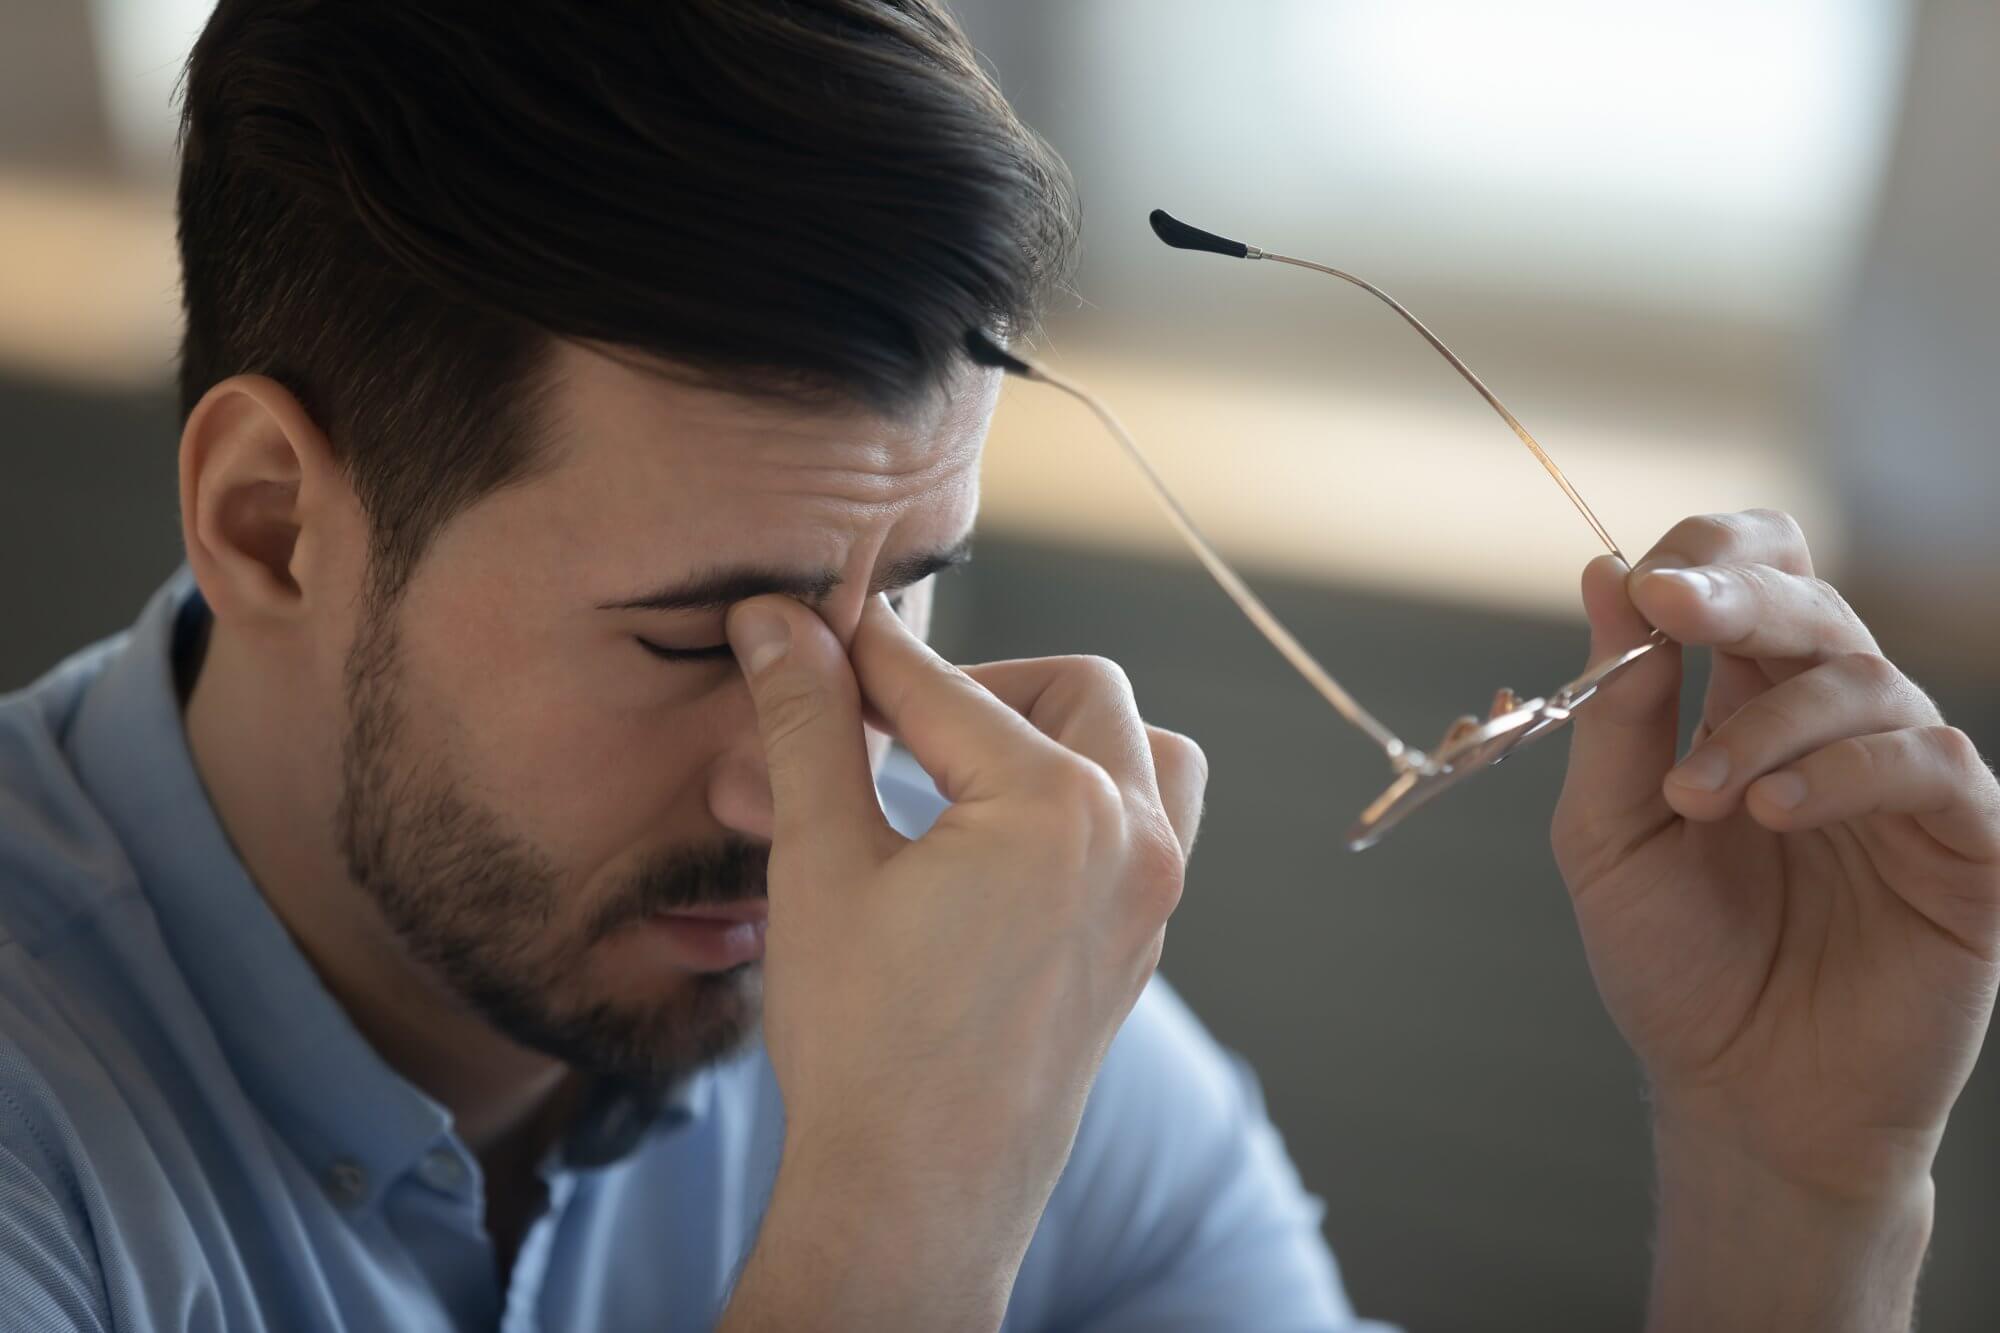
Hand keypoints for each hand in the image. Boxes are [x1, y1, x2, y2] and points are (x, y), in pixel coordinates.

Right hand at [717, 594, 1203, 1330]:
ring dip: (1059, 732)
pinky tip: (993, 837)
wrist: (918, 1195)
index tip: (804, 632)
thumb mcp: (821, 864)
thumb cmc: (866, 1043)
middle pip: (1076, 687)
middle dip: (977, 685)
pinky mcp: (1142, 940)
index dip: (858, 655)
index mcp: (1057, 807)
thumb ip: (809, 725)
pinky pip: (1146, 823)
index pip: (943, 685)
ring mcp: (1152, 894)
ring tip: (961, 768)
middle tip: (888, 722)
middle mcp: (1131, 839)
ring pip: (1140, 749)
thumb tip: (779, 620)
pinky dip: (1086, 796)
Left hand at [1552, 510, 1999, 1325]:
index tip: (1642, 578)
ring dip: (1770, 721)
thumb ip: (1616, 716)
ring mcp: (1904, 784)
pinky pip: (1935, 768)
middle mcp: (1832, 728)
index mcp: (1745, 707)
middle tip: (1669, 605)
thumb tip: (1603, 573)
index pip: (1754, 581)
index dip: (1708, 556)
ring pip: (1868, 682)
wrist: (1742, 1101)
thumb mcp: (1608, 836)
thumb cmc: (1675, 967)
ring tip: (1698, 794)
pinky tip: (1776, 811)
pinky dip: (1850, 772)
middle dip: (1738, 594)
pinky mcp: (1968, 849)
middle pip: (1813, 605)